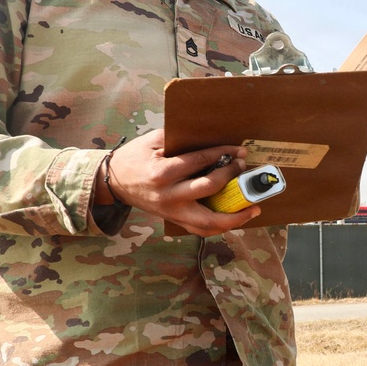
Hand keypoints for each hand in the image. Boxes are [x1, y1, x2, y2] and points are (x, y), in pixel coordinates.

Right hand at [94, 129, 260, 236]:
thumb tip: (211, 136)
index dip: (223, 155)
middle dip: (231, 177)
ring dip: (234, 217)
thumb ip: (180, 139)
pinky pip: (201, 229)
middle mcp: (168, 196)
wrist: (113, 182)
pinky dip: (221, 226)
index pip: (200, 161)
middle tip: (243, 167)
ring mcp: (171, 212)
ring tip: (254, 208)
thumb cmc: (134, 158)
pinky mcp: (173, 220)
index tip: (239, 150)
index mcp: (162, 173)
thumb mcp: (153, 141)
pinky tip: (237, 219)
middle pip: (208, 189)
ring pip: (208, 222)